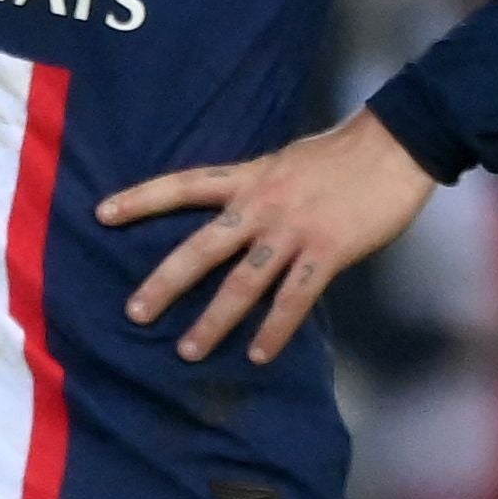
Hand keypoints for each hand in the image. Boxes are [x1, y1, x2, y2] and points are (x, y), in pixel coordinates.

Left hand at [99, 109, 437, 366]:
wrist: (396, 145)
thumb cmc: (340, 153)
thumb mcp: (282, 161)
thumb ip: (254, 187)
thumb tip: (234, 214)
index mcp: (246, 178)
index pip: (182, 186)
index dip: (140, 199)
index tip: (101, 213)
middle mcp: (260, 205)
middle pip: (201, 248)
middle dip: (165, 283)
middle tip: (134, 313)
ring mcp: (292, 231)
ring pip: (242, 282)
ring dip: (214, 320)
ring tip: (188, 351)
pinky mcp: (327, 252)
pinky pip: (294, 298)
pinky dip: (275, 328)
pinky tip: (258, 354)